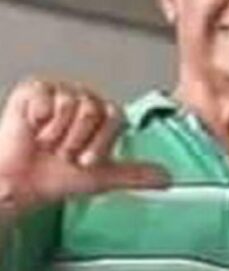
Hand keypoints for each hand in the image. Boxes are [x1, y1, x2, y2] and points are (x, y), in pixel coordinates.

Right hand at [0, 78, 168, 216]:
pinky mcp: (35, 89)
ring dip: (56, 136)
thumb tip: (167, 179)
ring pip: (71, 106)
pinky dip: (38, 123)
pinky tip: (33, 128)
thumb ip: (135, 174)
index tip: (85, 159)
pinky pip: (46, 101)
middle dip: (76, 141)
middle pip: (94, 111)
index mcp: (103, 114)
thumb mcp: (102, 176)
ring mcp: (60, 91)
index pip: (116, 117)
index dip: (100, 142)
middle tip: (63, 153)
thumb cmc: (55, 175)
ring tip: (47, 143)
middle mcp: (85, 98)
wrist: (19, 181)